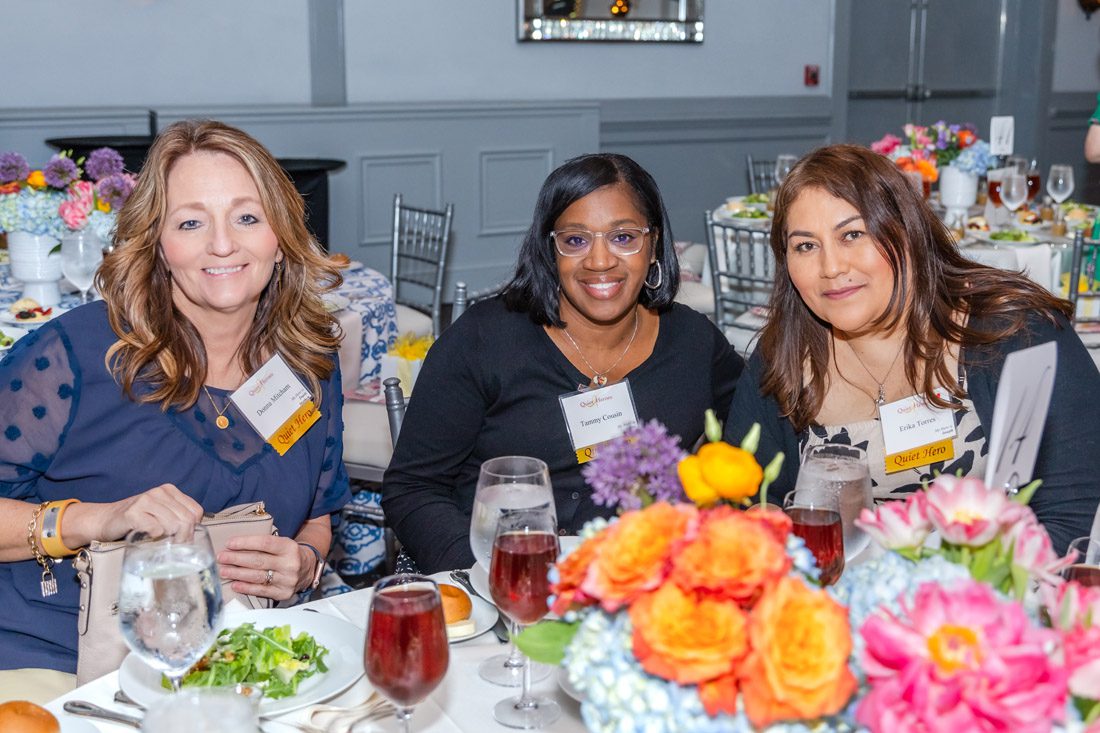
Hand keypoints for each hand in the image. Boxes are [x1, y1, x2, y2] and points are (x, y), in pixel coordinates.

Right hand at [65, 484, 204, 544]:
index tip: (185, 540)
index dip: (194, 529)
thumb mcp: (160, 513)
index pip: (196, 512)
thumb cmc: (137, 520)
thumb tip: (196, 534)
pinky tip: (149, 537)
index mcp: (170, 491)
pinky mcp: (133, 513)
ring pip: (173, 525)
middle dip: (184, 538)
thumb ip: (177, 517)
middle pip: (186, 520)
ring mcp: (145, 500)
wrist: (105, 520)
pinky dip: (155, 537)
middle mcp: (159, 492)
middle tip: (176, 548)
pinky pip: (155, 529)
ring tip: (163, 544)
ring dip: (170, 540)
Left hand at [218, 534, 310, 601]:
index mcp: (289, 547)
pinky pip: (261, 590)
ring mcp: (287, 580)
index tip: (229, 544)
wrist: (307, 569)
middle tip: (221, 557)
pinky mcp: (283, 593)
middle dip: (236, 559)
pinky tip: (235, 584)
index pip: (265, 543)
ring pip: (257, 576)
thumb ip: (262, 545)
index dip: (245, 543)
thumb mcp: (281, 543)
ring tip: (224, 570)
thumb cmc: (288, 554)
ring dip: (237, 573)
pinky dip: (246, 588)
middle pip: (258, 560)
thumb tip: (234, 547)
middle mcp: (290, 564)